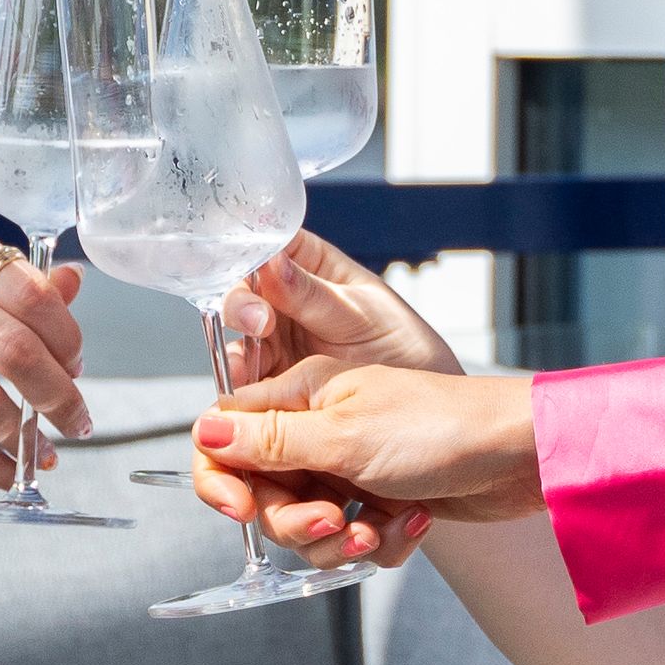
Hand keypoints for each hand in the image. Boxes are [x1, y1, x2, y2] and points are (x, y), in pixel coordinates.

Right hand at [0, 243, 88, 489]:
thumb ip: (21, 285)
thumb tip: (74, 282)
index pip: (31, 294)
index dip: (67, 338)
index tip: (75, 367)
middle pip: (13, 348)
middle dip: (57, 395)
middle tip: (76, 421)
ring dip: (23, 437)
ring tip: (43, 452)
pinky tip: (8, 471)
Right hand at [188, 363, 544, 538]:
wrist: (522, 458)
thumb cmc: (441, 428)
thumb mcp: (344, 435)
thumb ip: (269, 440)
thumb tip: (203, 430)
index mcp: (304, 396)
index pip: (226, 436)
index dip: (222, 478)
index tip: (240, 508)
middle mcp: (321, 431)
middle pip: (265, 494)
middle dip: (295, 522)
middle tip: (335, 521)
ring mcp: (352, 468)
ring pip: (309, 527)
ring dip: (341, 540)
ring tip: (378, 527)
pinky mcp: (383, 501)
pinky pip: (354, 541)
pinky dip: (380, 542)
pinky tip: (413, 522)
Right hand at [205, 228, 458, 394]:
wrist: (430, 414)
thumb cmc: (408, 349)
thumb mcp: (362, 314)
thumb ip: (312, 294)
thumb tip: (270, 262)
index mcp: (313, 269)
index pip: (267, 249)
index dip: (252, 258)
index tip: (257, 276)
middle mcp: (289, 305)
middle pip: (244, 297)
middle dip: (242, 309)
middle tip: (257, 323)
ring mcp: (281, 346)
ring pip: (239, 344)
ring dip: (234, 356)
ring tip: (241, 370)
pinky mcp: (277, 386)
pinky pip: (248, 386)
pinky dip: (240, 392)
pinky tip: (241, 396)